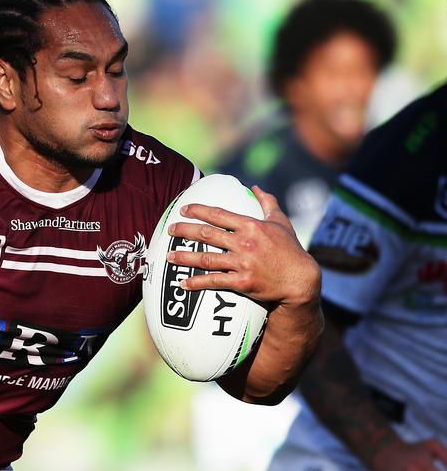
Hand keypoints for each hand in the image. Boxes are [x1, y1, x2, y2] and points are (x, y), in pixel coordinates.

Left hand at [167, 186, 320, 306]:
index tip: (183, 210)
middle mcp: (244, 242)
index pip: (218, 214)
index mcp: (251, 226)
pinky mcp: (242, 282)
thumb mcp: (280, 222)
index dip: (198, 211)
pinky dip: (196, 282)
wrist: (301, 280)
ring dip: (184, 257)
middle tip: (170, 229)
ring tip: (169, 255)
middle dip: (185, 231)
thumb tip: (255, 187)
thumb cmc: (290, 250)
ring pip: (206, 258)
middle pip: (207, 234)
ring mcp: (243, 263)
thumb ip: (267, 203)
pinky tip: (183, 283)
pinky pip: (214, 281)